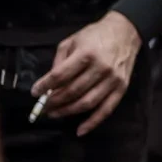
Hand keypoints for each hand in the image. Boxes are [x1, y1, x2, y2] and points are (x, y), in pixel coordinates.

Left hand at [34, 11, 142, 135]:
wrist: (126, 31)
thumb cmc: (96, 34)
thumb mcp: (73, 40)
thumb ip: (60, 60)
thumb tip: (50, 82)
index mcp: (87, 53)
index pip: (61, 75)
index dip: (45, 85)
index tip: (35, 92)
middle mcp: (101, 67)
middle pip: (72, 91)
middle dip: (54, 102)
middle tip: (44, 106)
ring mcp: (112, 79)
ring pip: (86, 103)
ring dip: (67, 112)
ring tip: (54, 113)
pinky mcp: (122, 88)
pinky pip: (106, 109)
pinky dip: (93, 122)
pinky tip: (80, 130)